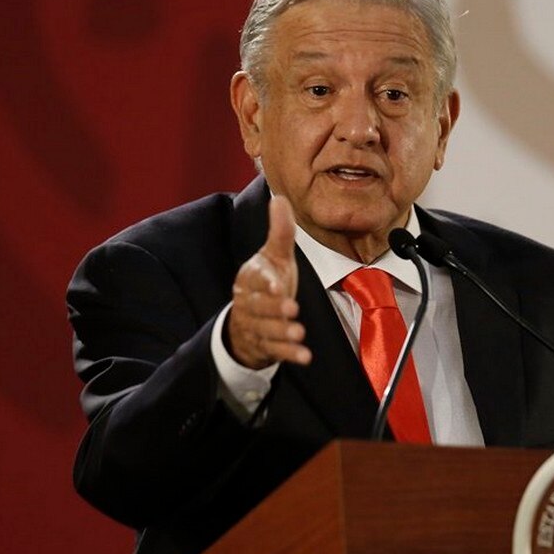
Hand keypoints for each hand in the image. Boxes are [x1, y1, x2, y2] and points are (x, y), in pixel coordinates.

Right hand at [227, 196, 311, 367]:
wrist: (248, 318)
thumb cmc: (267, 282)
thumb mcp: (275, 257)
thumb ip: (280, 232)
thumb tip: (280, 197)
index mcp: (250, 278)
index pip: (255, 279)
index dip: (265, 283)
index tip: (278, 285)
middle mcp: (249, 303)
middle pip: (259, 307)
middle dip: (274, 309)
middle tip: (292, 310)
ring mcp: (255, 326)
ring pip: (266, 330)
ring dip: (281, 333)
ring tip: (298, 333)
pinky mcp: (264, 346)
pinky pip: (275, 352)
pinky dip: (288, 354)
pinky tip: (305, 357)